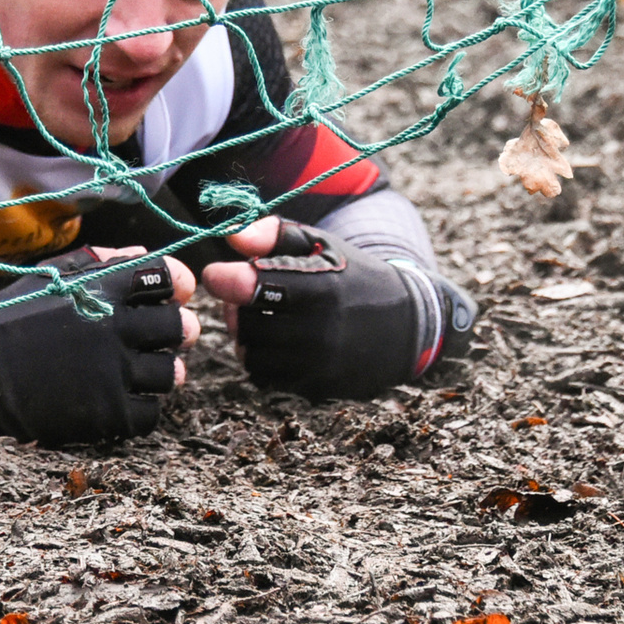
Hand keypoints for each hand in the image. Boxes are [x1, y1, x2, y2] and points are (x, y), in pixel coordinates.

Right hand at [0, 247, 198, 443]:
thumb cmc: (10, 317)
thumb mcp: (53, 274)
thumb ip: (104, 261)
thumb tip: (147, 255)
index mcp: (105, 288)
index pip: (168, 277)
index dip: (174, 284)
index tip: (168, 294)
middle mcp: (116, 329)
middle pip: (179, 327)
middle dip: (174, 329)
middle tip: (159, 336)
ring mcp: (113, 374)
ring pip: (170, 373)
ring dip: (161, 371)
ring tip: (139, 370)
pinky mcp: (106, 414)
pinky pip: (150, 413)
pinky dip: (142, 407)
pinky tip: (122, 398)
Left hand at [203, 217, 473, 399]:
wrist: (406, 325)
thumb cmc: (354, 276)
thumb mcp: (322, 245)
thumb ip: (274, 235)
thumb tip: (233, 239)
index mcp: (321, 287)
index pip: (253, 287)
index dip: (226, 280)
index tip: (217, 274)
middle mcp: (320, 331)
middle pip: (245, 323)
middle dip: (237, 307)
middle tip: (247, 294)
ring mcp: (319, 365)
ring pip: (250, 354)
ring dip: (247, 335)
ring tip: (264, 317)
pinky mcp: (316, 388)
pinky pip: (265, 377)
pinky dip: (262, 359)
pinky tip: (278, 342)